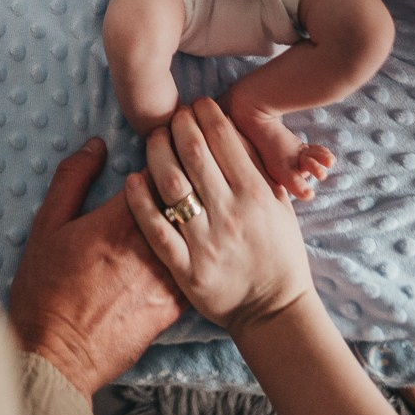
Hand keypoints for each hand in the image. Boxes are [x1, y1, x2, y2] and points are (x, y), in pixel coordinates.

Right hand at [7, 138, 185, 396]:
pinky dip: (201, 256)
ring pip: (197, 234)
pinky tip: (201, 250)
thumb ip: (72, 179)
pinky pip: (198, 270)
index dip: (166, 160)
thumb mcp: (47, 226)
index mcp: (120, 219)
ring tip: (197, 211)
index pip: (161, 172)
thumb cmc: (45, 289)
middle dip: (187, 185)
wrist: (55, 355)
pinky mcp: (174, 307)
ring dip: (197, 220)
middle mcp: (150, 245)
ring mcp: (166, 277)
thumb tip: (96, 145)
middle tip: (186, 176)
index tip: (166, 155)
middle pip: (186, 200)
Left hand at [124, 99, 313, 333]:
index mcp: (256, 194)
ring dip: (157, 153)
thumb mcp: (281, 205)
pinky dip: (140, 201)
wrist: (274, 310)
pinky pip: (157, 229)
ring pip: (172, 184)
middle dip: (179, 125)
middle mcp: (230, 213)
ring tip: (154, 139)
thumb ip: (260, 169)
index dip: (207, 114)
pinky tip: (133, 180)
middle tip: (172, 116)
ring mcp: (206, 242)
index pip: (226, 140)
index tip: (197, 104)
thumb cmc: (280, 253)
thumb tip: (236, 131)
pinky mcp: (186, 269)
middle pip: (195, 153)